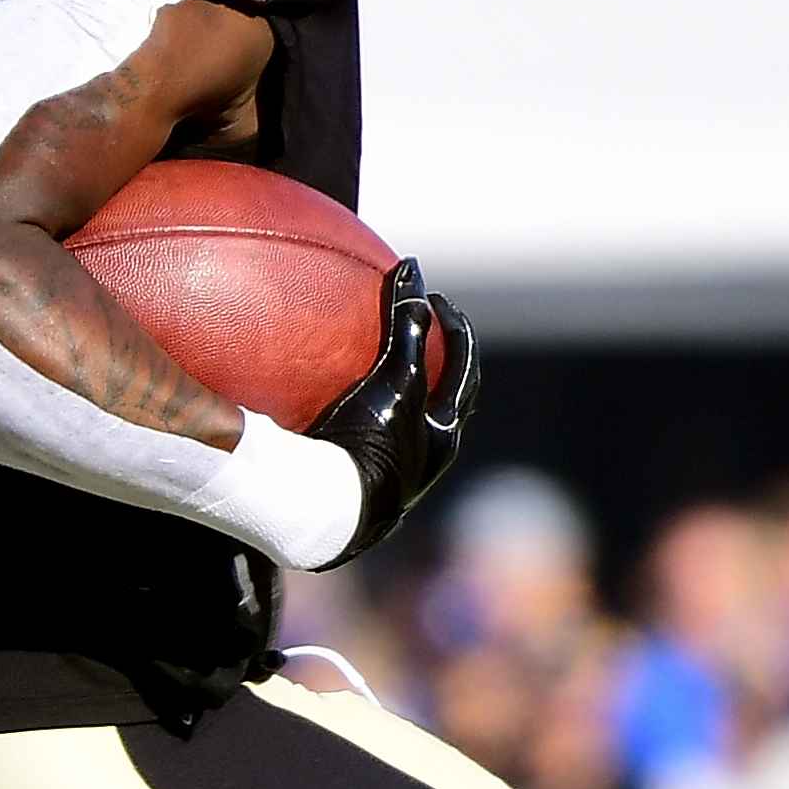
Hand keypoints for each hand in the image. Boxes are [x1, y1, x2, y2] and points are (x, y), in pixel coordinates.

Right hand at [305, 259, 479, 557]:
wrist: (324, 517)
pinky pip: (368, 439)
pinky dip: (364, 415)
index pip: (464, 368)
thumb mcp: (395, 383)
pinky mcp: (355, 488)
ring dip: (404, 392)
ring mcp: (392, 476)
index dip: (454, 328)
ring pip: (408, 424)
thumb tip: (414, 271)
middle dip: (440, 362)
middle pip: (444, 399)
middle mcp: (426, 458)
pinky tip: (336, 407)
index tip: (434, 298)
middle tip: (423, 325)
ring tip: (385, 362)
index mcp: (444, 434)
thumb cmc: (367, 448)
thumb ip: (406, 331)